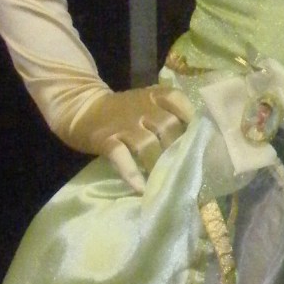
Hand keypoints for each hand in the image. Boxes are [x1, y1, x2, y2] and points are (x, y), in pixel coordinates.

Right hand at [59, 86, 194, 193]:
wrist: (82, 108)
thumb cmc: (124, 111)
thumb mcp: (147, 102)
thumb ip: (169, 113)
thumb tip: (198, 139)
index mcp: (153, 96)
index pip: (176, 99)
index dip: (191, 116)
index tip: (201, 135)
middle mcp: (140, 107)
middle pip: (167, 126)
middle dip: (178, 148)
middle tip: (185, 167)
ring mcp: (122, 124)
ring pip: (147, 144)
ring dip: (158, 164)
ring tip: (165, 181)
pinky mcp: (105, 140)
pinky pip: (121, 157)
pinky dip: (132, 173)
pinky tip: (141, 188)